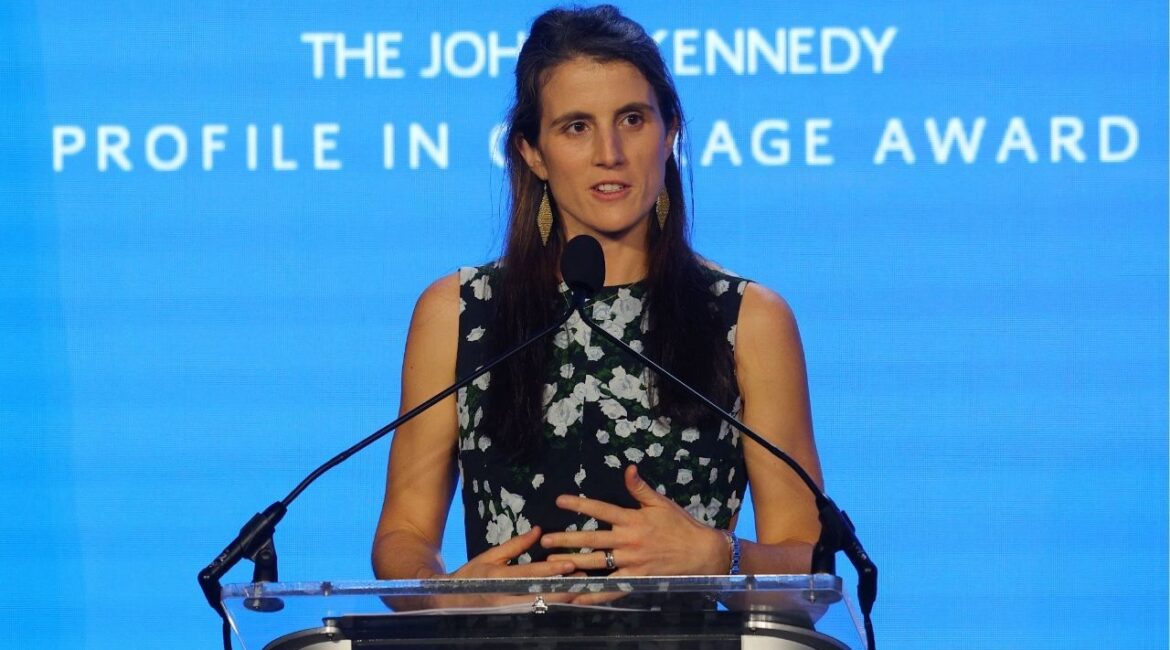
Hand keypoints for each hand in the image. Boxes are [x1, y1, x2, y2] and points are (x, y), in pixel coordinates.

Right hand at [430, 526, 580, 607]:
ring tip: (579, 593)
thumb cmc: (471, 575)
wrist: (447, 602)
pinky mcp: (509, 620)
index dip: (550, 570)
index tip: (570, 564)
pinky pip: (533, 616)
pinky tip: (565, 605)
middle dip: (563, 589)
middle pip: (538, 595)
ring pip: (539, 609)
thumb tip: (537, 530)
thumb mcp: (490, 556)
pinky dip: (550, 611)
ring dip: (560, 602)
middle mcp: (503, 597)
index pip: (529, 574)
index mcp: (497, 577)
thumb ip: (515, 545)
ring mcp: (506, 612)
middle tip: (583, 582)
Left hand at [541, 465, 729, 579]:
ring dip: (573, 564)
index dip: (580, 505)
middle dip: (566, 539)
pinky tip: (577, 595)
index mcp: (633, 520)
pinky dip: (594, 592)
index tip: (560, 501)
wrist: (702, 553)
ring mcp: (632, 562)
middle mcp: (629, 541)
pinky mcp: (637, 579)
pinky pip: (612, 587)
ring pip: (597, 564)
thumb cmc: (681, 526)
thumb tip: (629, 468)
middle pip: (592, 540)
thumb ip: (640, 488)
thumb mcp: (661, 503)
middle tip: (544, 540)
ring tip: (551, 565)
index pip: (601, 510)